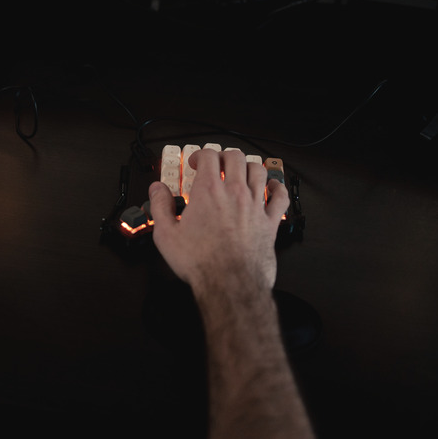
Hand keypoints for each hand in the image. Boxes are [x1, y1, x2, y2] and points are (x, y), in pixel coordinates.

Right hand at [148, 148, 288, 294]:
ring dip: (248, 166)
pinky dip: (277, 187)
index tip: (196, 163)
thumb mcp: (166, 235)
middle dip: (224, 156)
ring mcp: (254, 205)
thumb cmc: (201, 262)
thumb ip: (160, 207)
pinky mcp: (269, 222)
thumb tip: (157, 190)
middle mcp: (234, 193)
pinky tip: (272, 187)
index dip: (200, 155)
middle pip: (235, 157)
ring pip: (257, 171)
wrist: (229, 283)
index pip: (209, 156)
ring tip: (241, 171)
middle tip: (217, 164)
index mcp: (208, 192)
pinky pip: (280, 196)